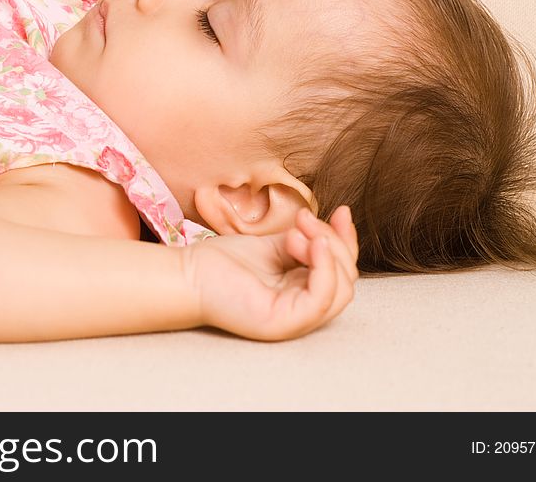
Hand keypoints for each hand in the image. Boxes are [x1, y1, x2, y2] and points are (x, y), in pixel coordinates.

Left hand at [184, 205, 358, 340]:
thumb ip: (307, 239)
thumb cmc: (224, 262)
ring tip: (296, 232)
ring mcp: (295, 321)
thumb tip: (340, 217)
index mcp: (302, 293)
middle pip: (347, 279)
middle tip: (303, 220)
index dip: (346, 241)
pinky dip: (323, 267)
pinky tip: (308, 243)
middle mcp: (303, 309)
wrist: (188, 274)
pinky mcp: (284, 323)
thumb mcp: (276, 244)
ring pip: (341, 290)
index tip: (341, 211)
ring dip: (328, 251)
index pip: (342, 271)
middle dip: (334, 241)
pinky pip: (321, 299)